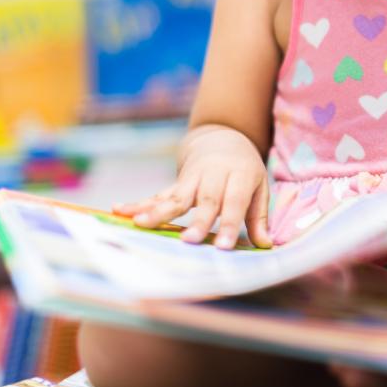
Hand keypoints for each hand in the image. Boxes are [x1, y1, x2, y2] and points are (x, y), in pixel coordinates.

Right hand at [113, 125, 272, 248]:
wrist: (223, 139)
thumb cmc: (244, 171)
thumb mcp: (258, 187)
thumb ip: (259, 216)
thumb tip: (267, 244)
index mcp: (240, 176)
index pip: (236, 203)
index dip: (230, 225)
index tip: (223, 247)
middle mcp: (214, 176)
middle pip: (206, 200)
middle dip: (197, 221)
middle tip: (188, 241)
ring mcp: (192, 178)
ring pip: (175, 196)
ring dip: (158, 211)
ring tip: (141, 225)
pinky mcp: (176, 182)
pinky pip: (157, 194)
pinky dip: (139, 203)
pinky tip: (119, 210)